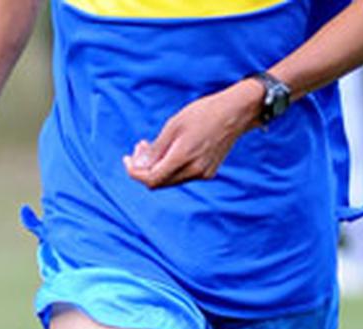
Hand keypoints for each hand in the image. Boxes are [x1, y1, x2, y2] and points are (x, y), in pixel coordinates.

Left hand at [125, 79, 263, 188]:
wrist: (235, 113)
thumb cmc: (203, 113)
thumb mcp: (173, 126)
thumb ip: (155, 149)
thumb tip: (138, 166)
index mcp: (183, 158)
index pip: (151, 179)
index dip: (135, 172)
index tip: (127, 159)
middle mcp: (194, 171)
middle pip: (159, 182)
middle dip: (144, 168)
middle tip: (140, 147)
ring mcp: (203, 174)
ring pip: (170, 180)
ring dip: (157, 167)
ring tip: (152, 145)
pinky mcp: (208, 172)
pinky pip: (182, 175)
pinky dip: (171, 166)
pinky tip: (171, 150)